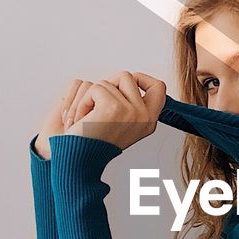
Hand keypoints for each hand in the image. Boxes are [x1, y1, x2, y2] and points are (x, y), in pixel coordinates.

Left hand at [34, 72, 165, 156]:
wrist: (79, 162)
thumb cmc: (93, 144)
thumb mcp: (120, 123)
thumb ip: (129, 104)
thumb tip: (127, 80)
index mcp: (149, 121)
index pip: (158, 87)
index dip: (142, 78)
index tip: (123, 84)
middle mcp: (144, 116)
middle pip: (128, 77)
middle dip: (108, 85)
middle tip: (97, 103)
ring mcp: (131, 111)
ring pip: (108, 82)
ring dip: (91, 96)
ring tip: (87, 116)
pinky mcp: (113, 107)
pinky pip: (94, 88)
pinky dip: (82, 102)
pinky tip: (81, 119)